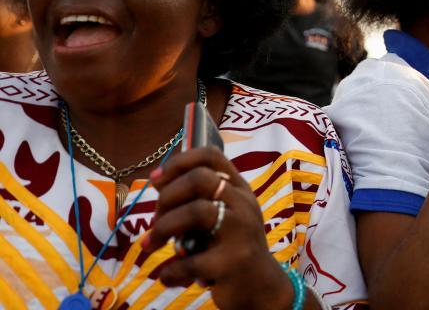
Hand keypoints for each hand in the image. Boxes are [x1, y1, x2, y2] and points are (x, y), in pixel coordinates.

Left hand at [149, 148, 298, 309]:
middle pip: (199, 179)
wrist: (262, 286)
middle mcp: (243, 203)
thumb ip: (201, 196)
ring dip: (163, 228)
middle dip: (166, 198)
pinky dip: (171, 271)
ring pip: (196, 211)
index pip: (211, 156)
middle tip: (155, 221)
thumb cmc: (234, 246)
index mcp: (238, 188)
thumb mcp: (226, 213)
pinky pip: (191, 261)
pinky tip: (169, 276)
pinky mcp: (233, 261)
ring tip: (151, 245)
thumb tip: (158, 181)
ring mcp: (241, 231)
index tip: (155, 179)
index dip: (178, 162)